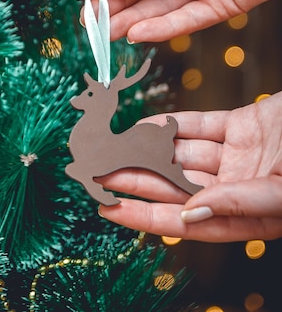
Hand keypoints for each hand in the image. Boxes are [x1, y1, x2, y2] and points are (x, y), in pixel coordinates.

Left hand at [97, 93, 281, 241]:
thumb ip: (241, 202)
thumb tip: (191, 213)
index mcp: (248, 215)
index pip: (185, 220)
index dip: (145, 215)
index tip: (107, 208)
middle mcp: (238, 187)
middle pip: (175, 183)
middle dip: (134, 176)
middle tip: (94, 169)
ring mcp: (241, 155)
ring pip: (182, 152)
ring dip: (146, 147)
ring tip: (110, 143)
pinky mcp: (245, 126)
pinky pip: (201, 125)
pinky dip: (174, 123)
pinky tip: (145, 123)